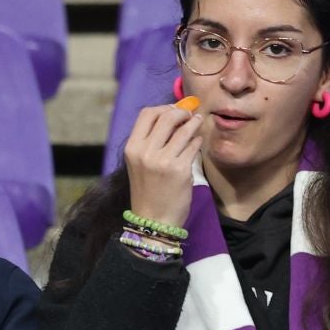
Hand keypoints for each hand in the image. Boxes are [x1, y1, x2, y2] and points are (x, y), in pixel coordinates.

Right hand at [121, 101, 203, 230]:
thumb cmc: (149, 191)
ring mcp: (163, 160)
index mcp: (132, 148)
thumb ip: (152, 141)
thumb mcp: (140, 164)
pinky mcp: (180, 169)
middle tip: (190, 115)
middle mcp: (145, 151)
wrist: (154, 221)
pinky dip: (198, 140)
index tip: (174, 110)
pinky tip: (198, 142)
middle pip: (166, 116)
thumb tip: (174, 115)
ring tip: (198, 122)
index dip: (163, 108)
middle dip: (182, 112)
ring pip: (184, 129)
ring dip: (194, 122)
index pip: (147, 113)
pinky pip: (194, 145)